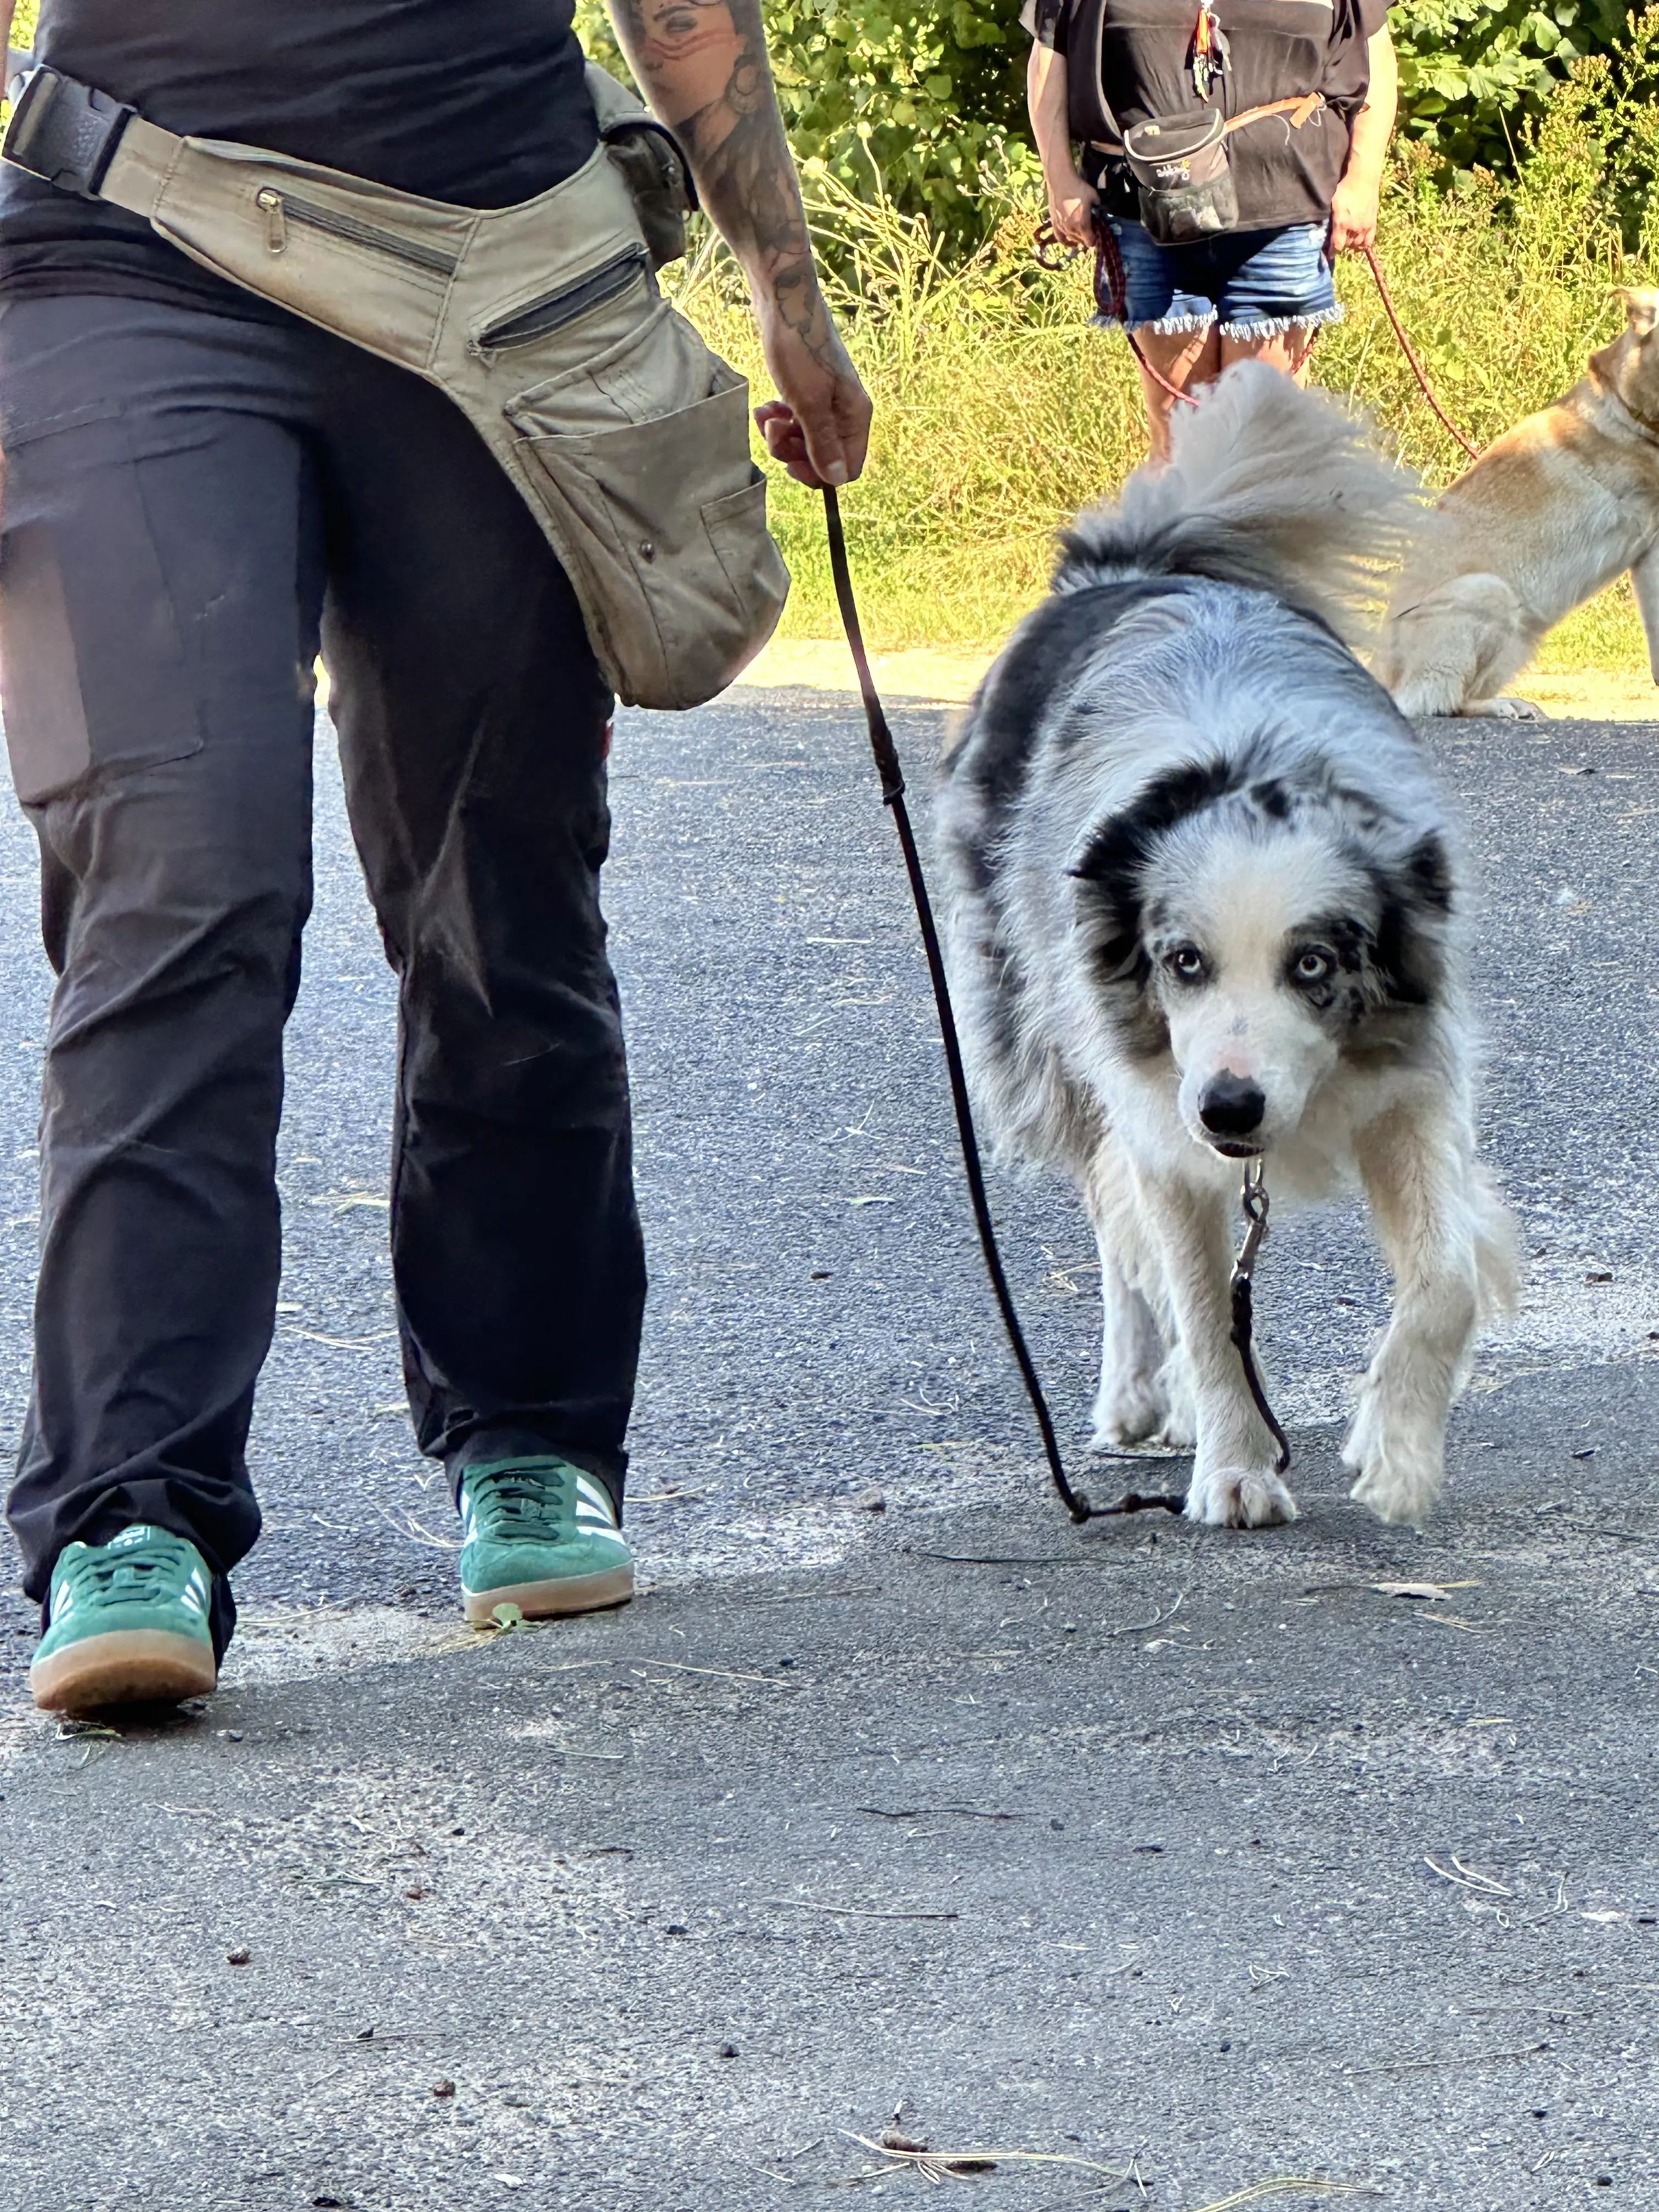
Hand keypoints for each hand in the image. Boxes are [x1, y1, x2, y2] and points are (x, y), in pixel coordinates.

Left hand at [751, 278, 871, 488]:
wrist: (784, 301)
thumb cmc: (798, 349)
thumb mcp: (808, 402)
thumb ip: (822, 443)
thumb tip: (837, 479)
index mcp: (854, 416)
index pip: (846, 467)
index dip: (818, 473)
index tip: (790, 464)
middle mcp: (845, 411)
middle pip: (822, 456)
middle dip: (793, 451)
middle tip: (772, 433)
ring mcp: (826, 401)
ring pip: (805, 440)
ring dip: (780, 435)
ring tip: (764, 415)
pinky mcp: (808, 391)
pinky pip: (795, 421)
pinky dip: (778, 420)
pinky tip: (764, 407)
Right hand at [1047, 169, 1097, 248]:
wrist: (1061, 181)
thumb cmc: (1078, 187)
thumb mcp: (1094, 195)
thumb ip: (1098, 206)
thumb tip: (1099, 209)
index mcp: (1083, 225)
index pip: (1090, 242)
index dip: (1095, 239)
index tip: (1096, 232)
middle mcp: (1072, 230)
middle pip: (1081, 241)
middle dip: (1086, 236)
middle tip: (1089, 228)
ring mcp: (1062, 228)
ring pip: (1072, 240)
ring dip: (1077, 237)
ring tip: (1080, 230)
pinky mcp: (1054, 224)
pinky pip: (1060, 238)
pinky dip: (1066, 240)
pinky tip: (1069, 239)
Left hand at [1329, 170, 1379, 254]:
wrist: (1364, 178)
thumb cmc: (1346, 189)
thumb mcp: (1333, 204)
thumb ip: (1332, 221)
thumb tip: (1330, 233)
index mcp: (1342, 224)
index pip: (1337, 246)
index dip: (1332, 252)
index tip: (1330, 254)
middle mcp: (1354, 228)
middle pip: (1347, 245)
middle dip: (1342, 244)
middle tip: (1339, 240)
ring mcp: (1365, 226)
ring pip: (1358, 244)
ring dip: (1352, 244)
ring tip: (1349, 238)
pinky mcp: (1373, 223)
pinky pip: (1369, 240)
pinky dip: (1364, 243)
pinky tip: (1360, 240)